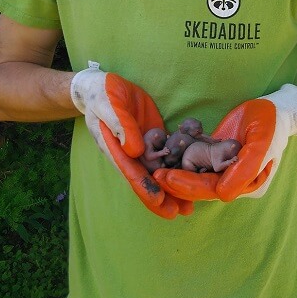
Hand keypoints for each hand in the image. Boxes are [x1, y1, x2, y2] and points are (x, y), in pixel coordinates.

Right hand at [71, 62, 192, 218]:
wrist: (102, 85)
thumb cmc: (101, 93)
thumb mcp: (108, 104)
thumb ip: (121, 125)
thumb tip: (134, 150)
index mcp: (116, 149)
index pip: (132, 173)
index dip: (147, 189)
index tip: (162, 203)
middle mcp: (129, 153)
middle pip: (147, 179)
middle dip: (164, 196)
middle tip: (182, 212)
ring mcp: (142, 146)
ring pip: (159, 170)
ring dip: (174, 186)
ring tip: (191, 204)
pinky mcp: (152, 137)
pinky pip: (167, 153)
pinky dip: (178, 165)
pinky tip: (194, 175)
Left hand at [153, 84, 296, 201]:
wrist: (275, 108)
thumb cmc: (271, 123)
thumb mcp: (262, 143)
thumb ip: (245, 169)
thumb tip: (223, 195)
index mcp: (245, 183)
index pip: (211, 188)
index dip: (188, 185)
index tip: (167, 178)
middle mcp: (232, 179)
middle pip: (198, 184)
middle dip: (176, 180)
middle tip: (154, 174)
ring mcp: (223, 166)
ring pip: (194, 171)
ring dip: (175, 169)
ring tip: (154, 165)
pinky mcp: (215, 153)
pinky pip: (196, 157)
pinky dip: (181, 154)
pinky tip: (163, 149)